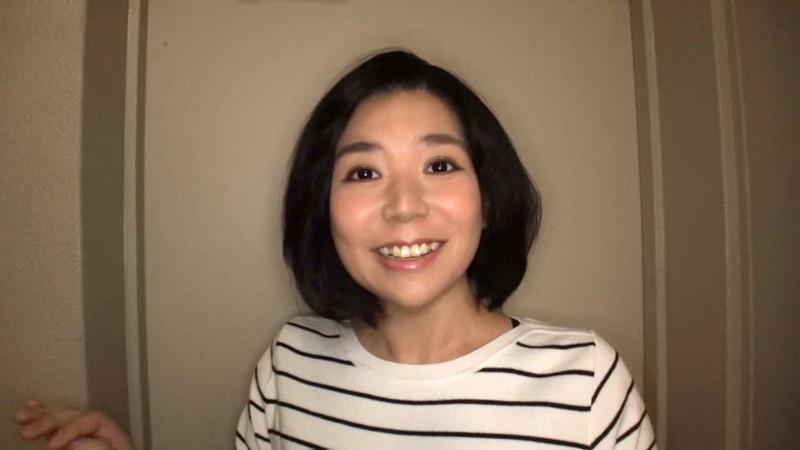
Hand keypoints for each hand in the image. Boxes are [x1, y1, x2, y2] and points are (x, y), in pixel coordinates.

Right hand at [12, 400, 131, 449]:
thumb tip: (74, 441)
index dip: (71, 428)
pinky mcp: (68, 447)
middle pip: (74, 416)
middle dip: (49, 421)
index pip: (93, 420)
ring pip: (62, 417)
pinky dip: (42, 415)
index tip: (52, 445)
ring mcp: (82, 440)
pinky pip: (56, 428)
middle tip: (26, 433)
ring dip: (40, 416)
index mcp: (113, 438)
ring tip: (21, 417)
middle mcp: (97, 434)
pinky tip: (29, 409)